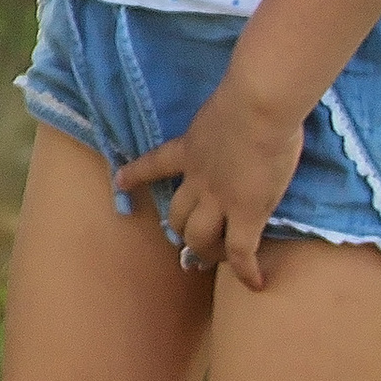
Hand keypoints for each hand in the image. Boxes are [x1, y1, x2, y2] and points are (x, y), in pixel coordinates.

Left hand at [113, 75, 304, 292]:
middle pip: (177, 214)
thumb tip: (246, 111)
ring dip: (206, 252)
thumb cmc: (249, 96)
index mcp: (191, 148)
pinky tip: (254, 283)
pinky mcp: (247, 213)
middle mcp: (199, 179)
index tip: (121, 181)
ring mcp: (221, 200)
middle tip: (188, 243)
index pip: (155, 163)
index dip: (136, 174)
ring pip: (200, 237)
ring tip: (215, 260)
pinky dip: (246, 270)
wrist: (258, 106)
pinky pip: (242, 251)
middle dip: (181, 230)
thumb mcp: (226, 106)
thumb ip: (227, 118)